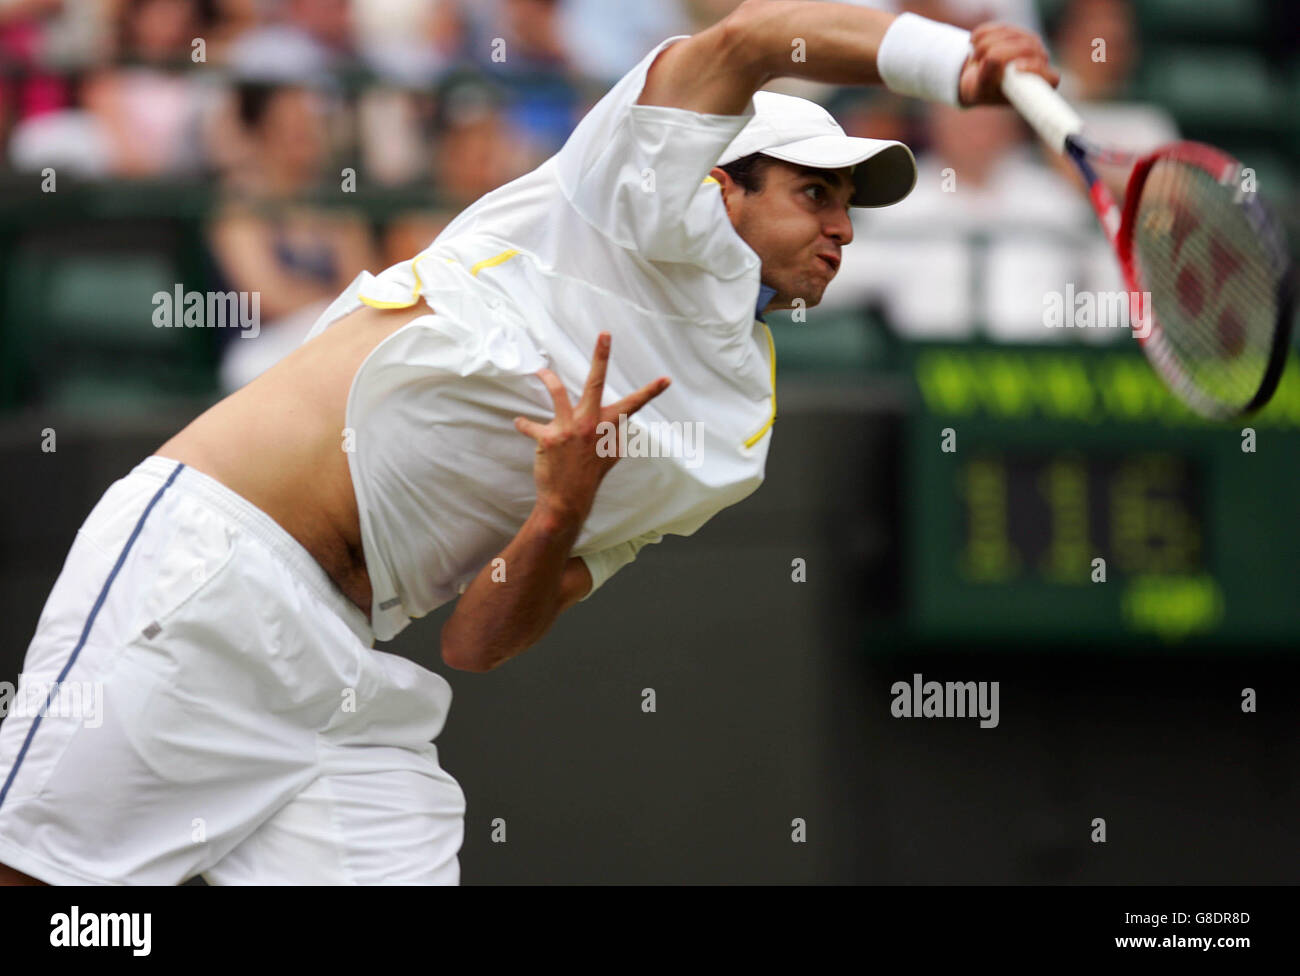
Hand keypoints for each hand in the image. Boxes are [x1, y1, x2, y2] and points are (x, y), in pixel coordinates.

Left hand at [514, 332, 670, 525]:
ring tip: (541, 371)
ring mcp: (570, 430)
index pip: (633, 406)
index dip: (650, 392)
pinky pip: (530, 425)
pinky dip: (524, 425)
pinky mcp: (548, 438)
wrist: (567, 500)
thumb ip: (614, 437)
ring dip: (548, 378)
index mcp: (607, 427)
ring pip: (557, 392)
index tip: (666, 379)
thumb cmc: (589, 477)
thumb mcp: (610, 457)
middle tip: (605, 335)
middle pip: (596, 383)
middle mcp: (590, 424)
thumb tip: (620, 427)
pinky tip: (520, 424)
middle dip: (601, 357)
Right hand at [958, 22, 1058, 106]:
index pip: (1049, 77)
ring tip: (974, 57)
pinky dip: (984, 33)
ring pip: (1012, 34)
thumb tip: (993, 58)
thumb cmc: (982, 89)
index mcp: (1036, 86)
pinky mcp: (1019, 33)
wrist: (976, 80)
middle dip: (998, 50)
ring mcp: (1031, 44)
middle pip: (1026, 47)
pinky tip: (973, 41)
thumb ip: (989, 75)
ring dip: (986, 43)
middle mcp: (1039, 64)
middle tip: (977, 59)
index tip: (1016, 68)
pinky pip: (1002, 28)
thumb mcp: (982, 87)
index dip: (1036, 68)